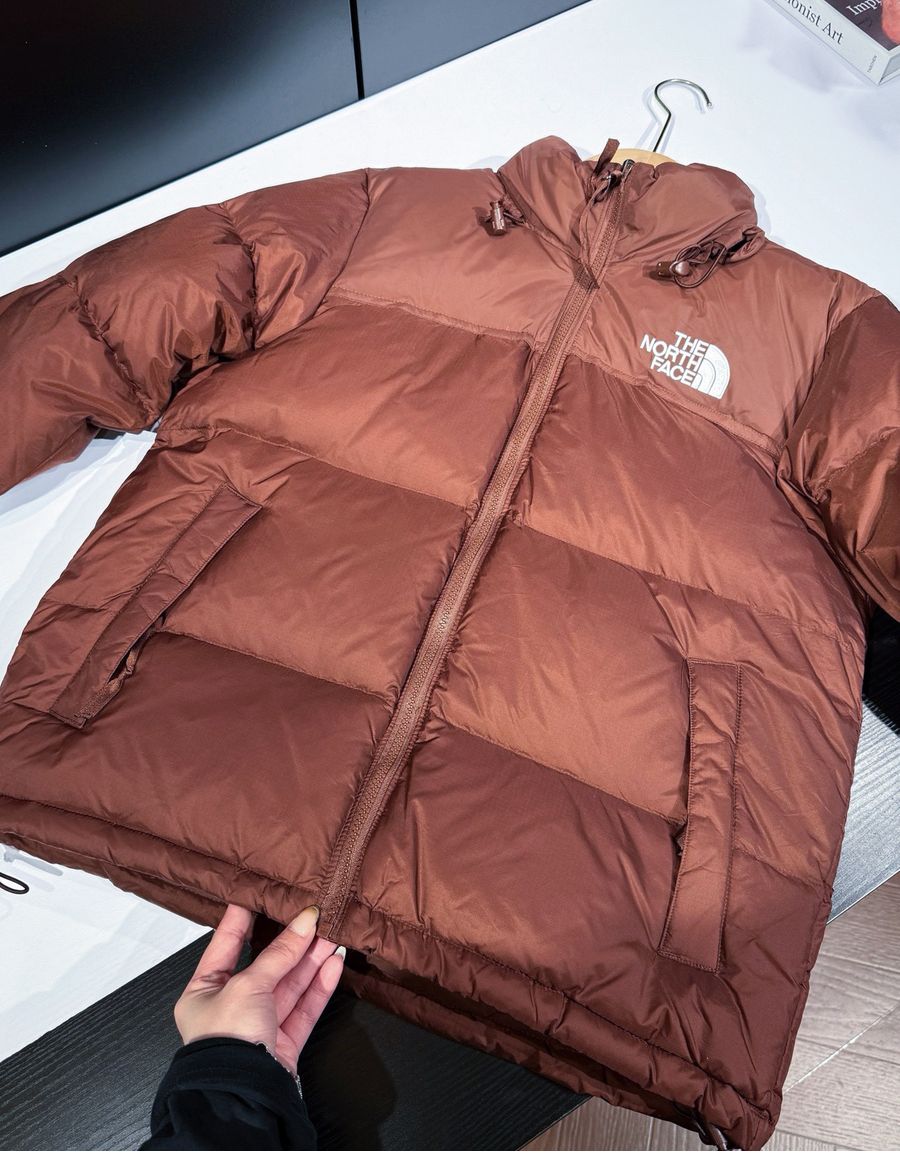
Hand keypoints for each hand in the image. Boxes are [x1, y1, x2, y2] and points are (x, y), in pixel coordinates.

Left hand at [173, 903, 344, 1074]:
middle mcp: (230, 1009)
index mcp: (203, 992)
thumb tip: (305, 922)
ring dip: (311, 960)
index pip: (223, 947)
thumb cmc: (225, 1041)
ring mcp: (258, 1027)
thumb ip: (280, 954)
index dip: (238, 922)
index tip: (252, 897)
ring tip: (331, 934)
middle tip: (311, 916)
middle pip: (265, 967)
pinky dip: (320, 986)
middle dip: (291, 943)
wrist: (242, 1094)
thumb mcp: (248, 984)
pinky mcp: (282, 1045)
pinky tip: (334, 964)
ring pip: (289, 986)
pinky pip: (303, 1008)